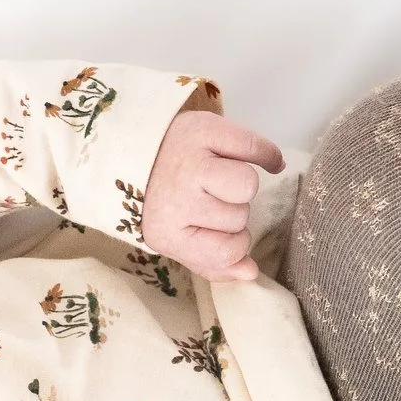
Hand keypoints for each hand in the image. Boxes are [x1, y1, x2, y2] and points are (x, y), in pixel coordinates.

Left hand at [142, 111, 286, 282]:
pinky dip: (266, 154)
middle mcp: (176, 197)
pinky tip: (269, 162)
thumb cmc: (162, 200)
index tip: (219, 231)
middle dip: (232, 210)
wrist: (131, 153)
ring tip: (221, 177)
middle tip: (210, 197)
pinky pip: (253, 146)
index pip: (227, 250)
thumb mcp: (177, 239)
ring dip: (242, 184)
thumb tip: (251, 271)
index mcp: (167, 231)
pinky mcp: (202, 129)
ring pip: (248, 185)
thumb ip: (212, 262)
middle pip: (239, 216)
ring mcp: (190, 162)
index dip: (233, 242)